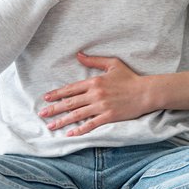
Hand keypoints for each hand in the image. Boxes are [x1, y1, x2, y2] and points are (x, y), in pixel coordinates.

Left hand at [38, 52, 153, 136]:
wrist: (145, 92)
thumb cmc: (130, 77)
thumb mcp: (112, 64)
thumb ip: (94, 60)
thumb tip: (78, 54)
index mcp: (94, 81)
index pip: (71, 88)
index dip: (57, 93)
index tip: (46, 98)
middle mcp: (95, 94)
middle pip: (70, 102)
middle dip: (55, 108)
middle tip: (42, 113)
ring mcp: (101, 106)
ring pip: (77, 115)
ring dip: (62, 120)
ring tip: (51, 125)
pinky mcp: (108, 117)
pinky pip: (91, 124)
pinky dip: (80, 130)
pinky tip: (70, 134)